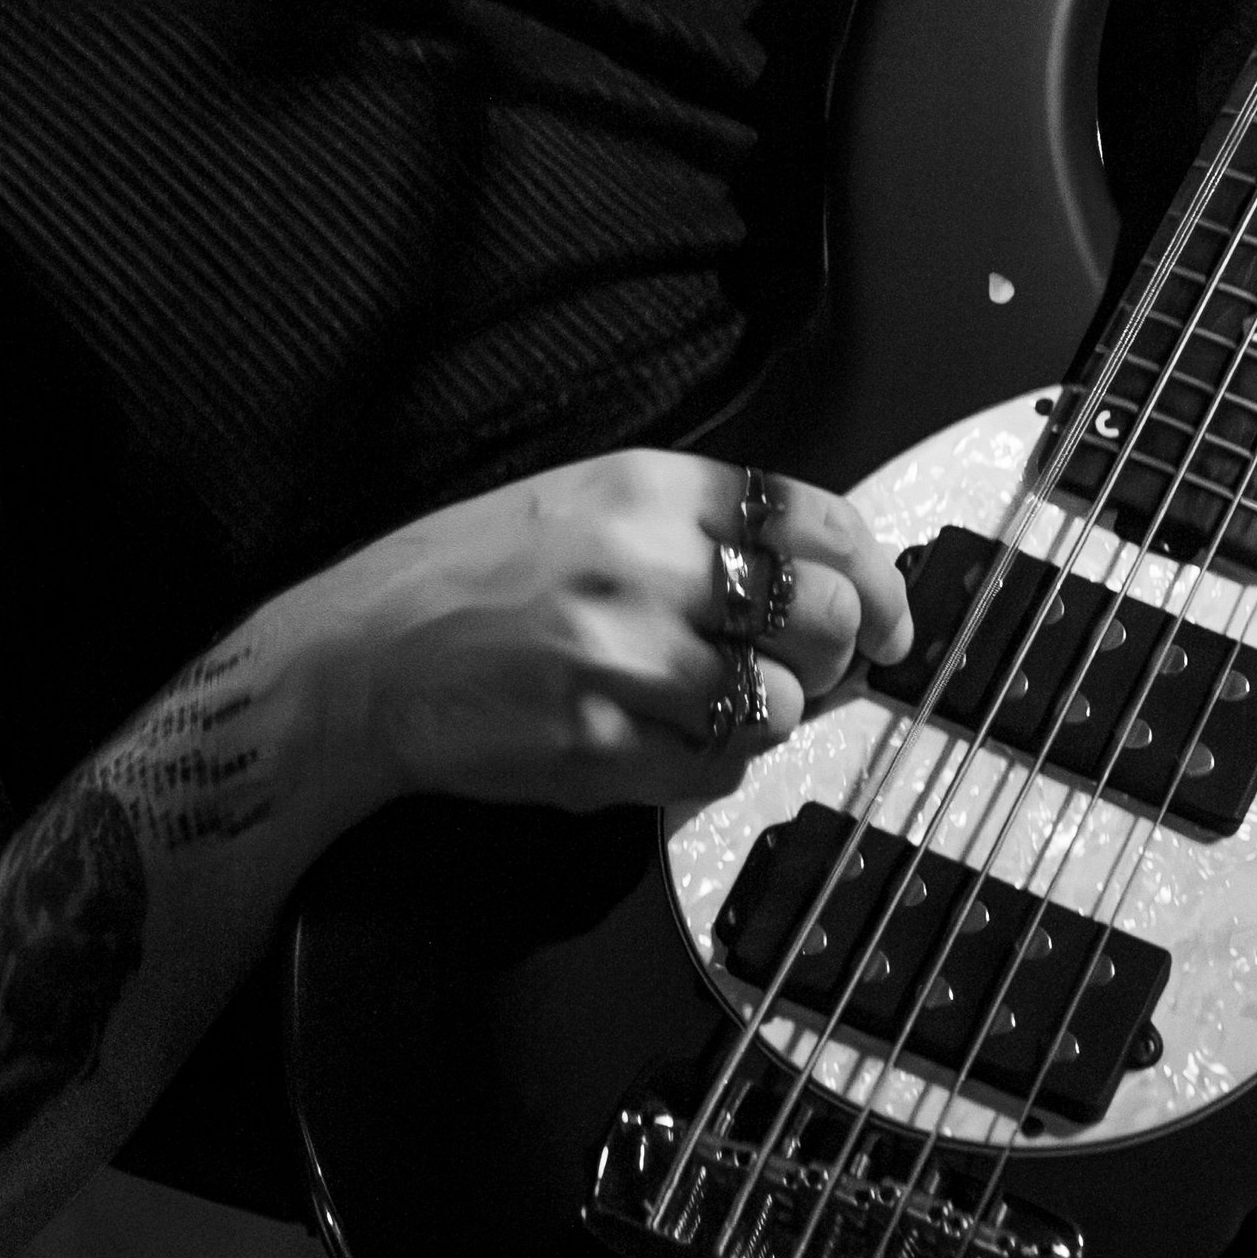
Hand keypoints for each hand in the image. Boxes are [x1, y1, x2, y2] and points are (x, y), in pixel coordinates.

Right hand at [298, 449, 912, 818]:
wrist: (367, 654)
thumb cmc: (483, 576)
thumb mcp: (597, 505)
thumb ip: (710, 529)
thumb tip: (838, 590)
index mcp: (650, 487)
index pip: (817, 519)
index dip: (878, 577)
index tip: (889, 618)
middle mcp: (645, 562)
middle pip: (819, 618)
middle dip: (833, 655)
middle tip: (806, 670)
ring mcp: (622, 659)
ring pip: (779, 707)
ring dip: (766, 716)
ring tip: (706, 700)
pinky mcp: (600, 746)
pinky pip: (718, 771)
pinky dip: (713, 764)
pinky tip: (662, 737)